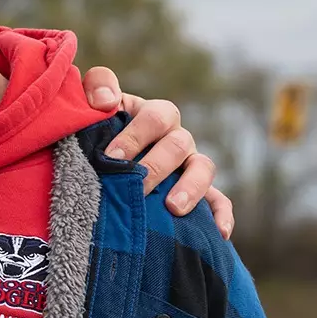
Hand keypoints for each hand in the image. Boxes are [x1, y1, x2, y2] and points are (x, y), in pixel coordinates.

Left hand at [83, 66, 233, 240]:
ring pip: (203, 168)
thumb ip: (98, 84)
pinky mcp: (199, 191)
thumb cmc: (100, 128)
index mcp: (154, 115)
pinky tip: (219, 233)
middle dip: (156, 167)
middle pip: (178, 145)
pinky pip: (219, 200)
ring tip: (173, 208)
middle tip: (136, 186)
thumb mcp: (94, 102)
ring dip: (191, 187)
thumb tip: (107, 101)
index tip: (111, 158)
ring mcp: (190, 165)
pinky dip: (222, 214)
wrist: (103, 157)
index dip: (135, 136)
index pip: (154, 117)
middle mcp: (177, 138)